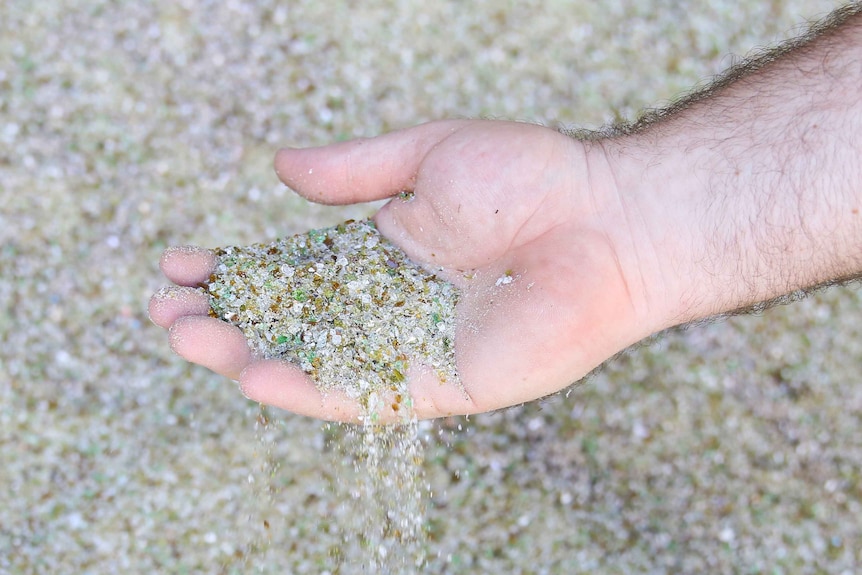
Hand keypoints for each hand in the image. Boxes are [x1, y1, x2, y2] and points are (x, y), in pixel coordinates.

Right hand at [150, 120, 669, 421]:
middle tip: (163, 309)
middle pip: (290, 322)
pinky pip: (363, 395)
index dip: (234, 271)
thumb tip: (278, 167)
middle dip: (225, 316)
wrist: (610, 219)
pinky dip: (305, 389)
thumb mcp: (427, 155)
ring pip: (314, 363)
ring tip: (184, 336)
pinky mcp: (440, 384)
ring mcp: (411, 348)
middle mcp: (390, 307)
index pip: (290, 271)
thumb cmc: (531, 177)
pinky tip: (250, 373)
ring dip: (246, 354)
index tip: (180, 262)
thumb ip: (354, 170)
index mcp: (384, 253)